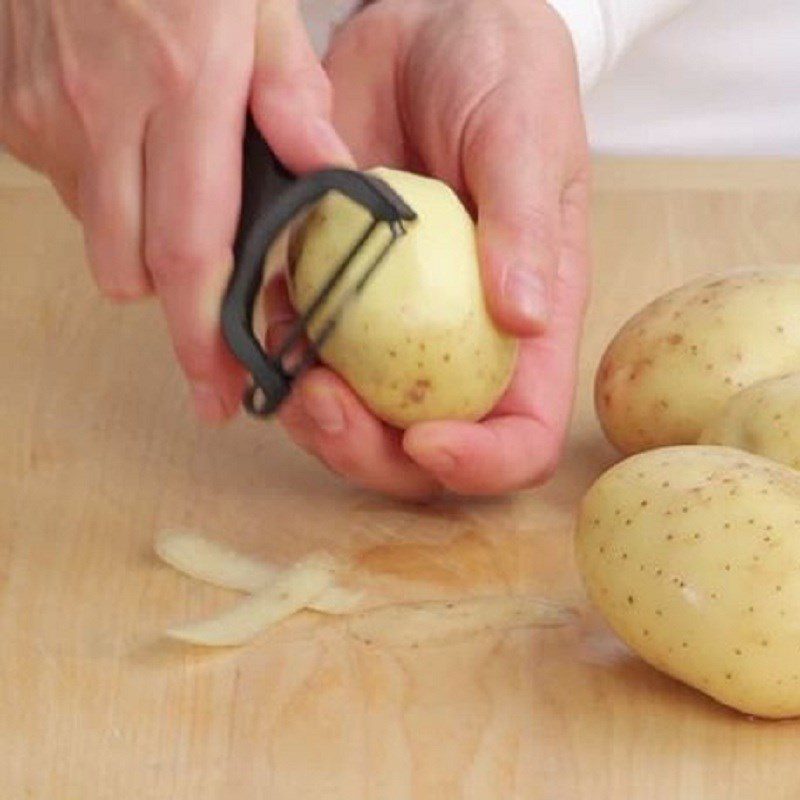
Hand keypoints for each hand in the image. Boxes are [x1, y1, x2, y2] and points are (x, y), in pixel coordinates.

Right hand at [0, 0, 350, 421]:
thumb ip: (290, 86)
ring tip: (179, 204)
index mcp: (182, 87)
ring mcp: (50, 112)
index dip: (203, 337)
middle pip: (133, 270)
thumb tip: (326, 166)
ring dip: (143, 246)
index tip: (217, 391)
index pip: (189, 252)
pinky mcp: (15, 107)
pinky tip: (133, 152)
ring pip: (99, 238)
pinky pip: (69, 189)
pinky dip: (107, 195)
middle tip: (213, 316)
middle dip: (174, 309)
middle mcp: (105, 112)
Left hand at [268, 0, 590, 497]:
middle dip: (371, 454)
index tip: (427, 438)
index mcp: (524, 326)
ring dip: (313, 420)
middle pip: (423, 450)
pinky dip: (278, 360)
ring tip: (290, 376)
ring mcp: (394, 325)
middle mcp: (458, 341)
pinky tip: (263, 321)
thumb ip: (525, 227)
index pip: (522, 434)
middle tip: (325, 403)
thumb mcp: (526, 137)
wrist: (431, 25)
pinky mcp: (340, 291)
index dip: (481, 464)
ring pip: (355, 418)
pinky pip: (304, 355)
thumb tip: (524, 319)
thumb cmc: (502, 74)